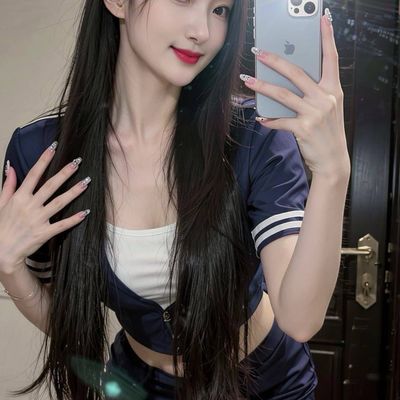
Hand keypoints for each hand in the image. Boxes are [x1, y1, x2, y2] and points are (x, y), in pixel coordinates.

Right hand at [0, 144, 90, 272]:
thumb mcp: (0, 203)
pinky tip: (86, 212)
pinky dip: (74, 219)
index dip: (44, 160)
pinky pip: (62, 225)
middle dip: (65, 173)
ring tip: (86, 182)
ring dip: (74, 192)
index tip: (54, 147)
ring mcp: (38, 220)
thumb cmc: (1, 226)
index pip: (34, 174)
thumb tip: (11, 167)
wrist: (1, 251)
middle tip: (78, 162)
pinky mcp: (44, 233)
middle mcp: (30, 206)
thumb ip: (8, 185)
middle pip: (51, 186)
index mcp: (19, 197)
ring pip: (59, 202)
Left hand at [240, 12, 350, 179]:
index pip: (331, 58)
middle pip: (296, 72)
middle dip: (275, 60)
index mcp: (333, 90)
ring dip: (262, 87)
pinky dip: (268, 119)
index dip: (327, 37)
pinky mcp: (303, 129)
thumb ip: (315, 93)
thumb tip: (289, 82)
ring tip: (248, 81)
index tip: (323, 19)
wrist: (333, 160)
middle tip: (259, 52)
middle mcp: (325, 98)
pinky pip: (279, 121)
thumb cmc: (328, 132)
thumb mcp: (328, 108)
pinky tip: (260, 117)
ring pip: (282, 94)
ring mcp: (314, 113)